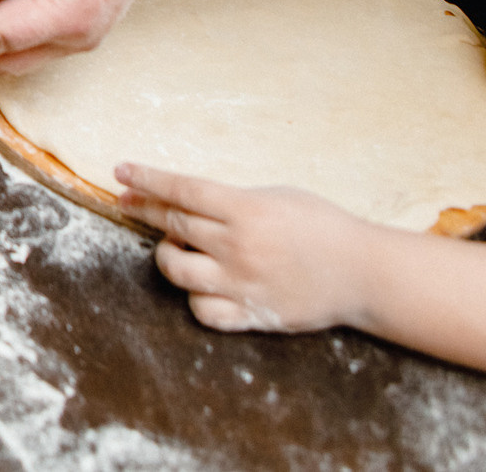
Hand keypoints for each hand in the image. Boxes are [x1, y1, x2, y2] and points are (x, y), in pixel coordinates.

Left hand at [116, 162, 379, 333]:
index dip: (147, 179)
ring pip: (177, 271)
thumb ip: (231, 200)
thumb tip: (183, 199)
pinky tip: (201, 285)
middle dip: (145, 209)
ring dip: (166, 255)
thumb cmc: (322, 226)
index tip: (121, 170)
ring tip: (175, 247)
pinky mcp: (251, 314)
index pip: (182, 190)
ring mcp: (242, 283)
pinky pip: (203, 311)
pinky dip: (195, 298)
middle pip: (174, 225)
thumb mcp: (276, 196)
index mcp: (247, 209)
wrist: (363, 272)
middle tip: (129, 201)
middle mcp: (239, 246)